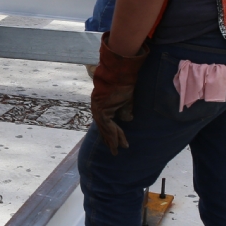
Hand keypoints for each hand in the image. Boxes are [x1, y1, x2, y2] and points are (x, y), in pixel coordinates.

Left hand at [89, 35, 147, 153]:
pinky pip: (108, 126)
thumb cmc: (124, 83)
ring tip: (117, 151)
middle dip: (110, 141)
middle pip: (104, 129)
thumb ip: (125, 110)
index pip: (107, 123)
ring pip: (106, 129)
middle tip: (115, 152)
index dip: (112, 134)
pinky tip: (117, 143)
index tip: (118, 143)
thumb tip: (127, 120)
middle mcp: (98, 109)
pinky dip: (113, 135)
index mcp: (103, 106)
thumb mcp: (126, 100)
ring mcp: (98, 110)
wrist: (120, 73)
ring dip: (113, 140)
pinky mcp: (101, 110)